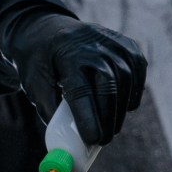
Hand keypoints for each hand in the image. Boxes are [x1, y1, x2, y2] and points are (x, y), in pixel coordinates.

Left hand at [0, 10, 145, 146]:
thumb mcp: (33, 83)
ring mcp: (112, 41)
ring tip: (111, 127)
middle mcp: (92, 45)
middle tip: (103, 140)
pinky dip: (134, 91)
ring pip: (126, 79)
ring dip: (121, 109)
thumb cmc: (39, 62)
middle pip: (108, 86)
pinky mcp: (126, 43)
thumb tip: (66, 142)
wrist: (47, 29)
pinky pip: (137, 70)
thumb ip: (49, 110)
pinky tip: (125, 106)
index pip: (81, 90)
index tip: (93, 139)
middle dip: (108, 118)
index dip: (89, 117)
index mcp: (66, 54)